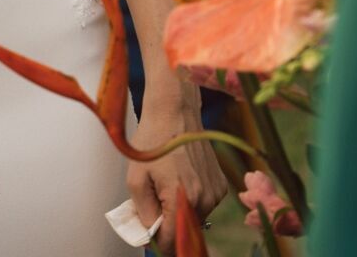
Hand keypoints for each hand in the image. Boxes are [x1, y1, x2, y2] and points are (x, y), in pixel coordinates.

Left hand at [128, 99, 228, 244]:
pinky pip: (203, 204)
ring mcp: (215, 193)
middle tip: (152, 207)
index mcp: (182, 198)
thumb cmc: (153, 141)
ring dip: (179, 213)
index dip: (159, 243)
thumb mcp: (136, 178)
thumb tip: (149, 234)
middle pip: (185, 231)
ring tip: (165, 187)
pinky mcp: (220, 185)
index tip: (149, 239)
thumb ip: (143, 212)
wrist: (175, 112)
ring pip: (194, 218)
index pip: (173, 240)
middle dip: (168, 226)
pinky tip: (180, 180)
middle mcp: (204, 199)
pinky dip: (191, 200)